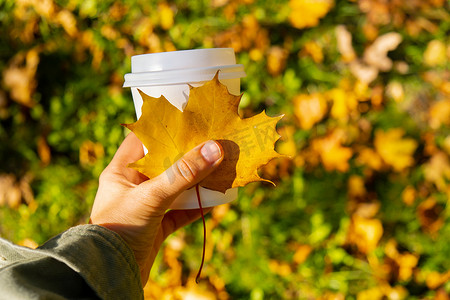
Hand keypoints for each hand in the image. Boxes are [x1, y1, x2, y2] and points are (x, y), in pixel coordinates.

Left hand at [89, 132, 222, 284]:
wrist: (110, 274)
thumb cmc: (120, 229)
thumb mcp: (151, 197)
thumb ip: (182, 174)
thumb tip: (213, 148)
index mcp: (121, 172)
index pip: (141, 141)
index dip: (162, 129)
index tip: (186, 120)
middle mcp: (133, 187)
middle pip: (164, 164)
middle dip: (187, 155)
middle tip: (211, 142)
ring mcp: (146, 206)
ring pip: (175, 188)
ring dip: (196, 181)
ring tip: (219, 168)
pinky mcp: (157, 226)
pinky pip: (180, 211)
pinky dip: (197, 205)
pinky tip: (216, 199)